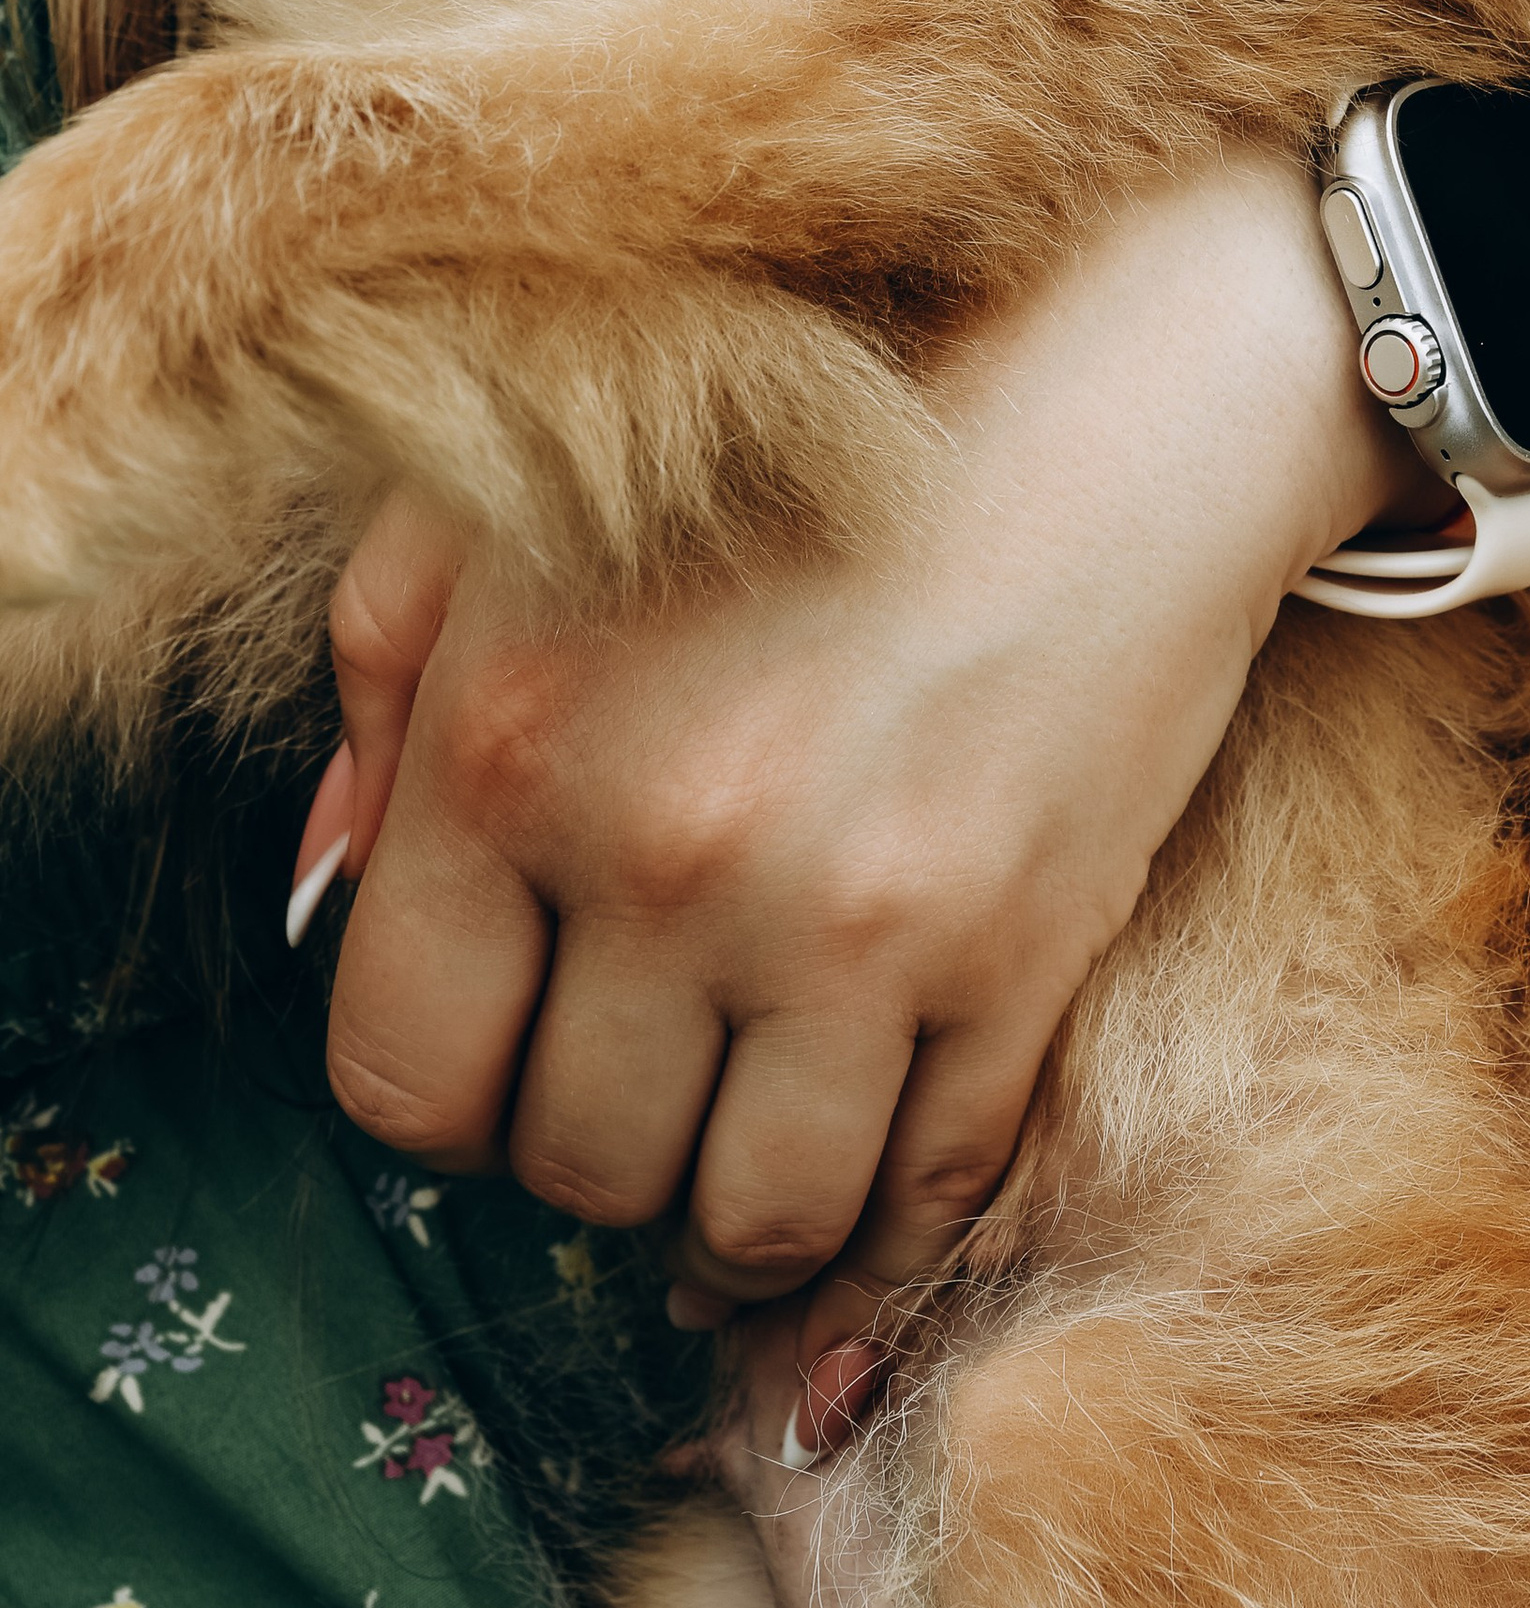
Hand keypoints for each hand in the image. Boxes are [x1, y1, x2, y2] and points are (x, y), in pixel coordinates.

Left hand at [300, 153, 1413, 1450]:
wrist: (1124, 375)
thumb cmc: (817, 422)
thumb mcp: (547, 494)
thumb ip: (391, 678)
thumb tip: (327, 886)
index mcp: (512, 733)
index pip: (403, 1073)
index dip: (451, 1097)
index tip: (509, 1058)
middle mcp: (664, 846)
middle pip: (575, 1166)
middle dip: (604, 1142)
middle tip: (652, 1072)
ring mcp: (853, 913)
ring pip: (749, 1215)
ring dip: (742, 1210)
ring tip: (753, 1135)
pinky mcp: (1019, 952)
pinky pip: (927, 1193)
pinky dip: (888, 1232)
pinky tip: (867, 1183)